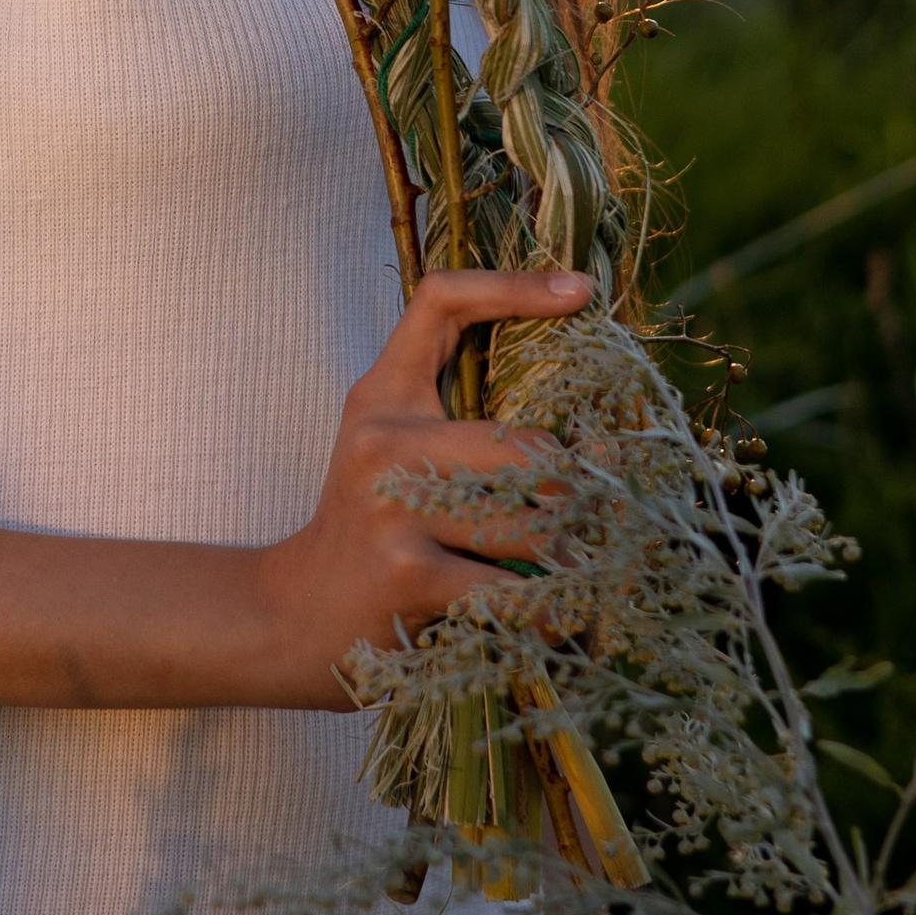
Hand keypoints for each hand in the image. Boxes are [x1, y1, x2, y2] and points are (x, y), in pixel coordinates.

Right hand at [248, 267, 590, 708]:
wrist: (291, 618)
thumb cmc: (367, 532)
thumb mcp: (390, 450)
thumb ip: (464, 424)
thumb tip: (596, 437)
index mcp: (382, 395)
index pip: (441, 302)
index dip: (512, 287)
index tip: (580, 292)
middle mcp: (384, 441)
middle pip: (530, 447)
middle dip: (588, 495)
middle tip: (624, 519)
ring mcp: (393, 506)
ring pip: (535, 525)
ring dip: (580, 563)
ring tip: (601, 578)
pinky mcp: (406, 574)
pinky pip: (515, 595)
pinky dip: (552, 617)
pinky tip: (561, 627)